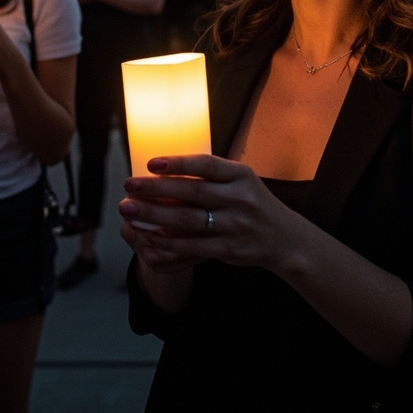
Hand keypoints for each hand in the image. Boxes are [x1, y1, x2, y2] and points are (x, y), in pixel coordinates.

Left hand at [119, 154, 291, 273]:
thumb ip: (211, 176)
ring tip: (130, 210)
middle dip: (156, 189)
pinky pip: (191, 246)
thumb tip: (165, 169)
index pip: (206, 165)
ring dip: (154, 215)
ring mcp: (234, 225)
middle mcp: (239, 198)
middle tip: (129, 186)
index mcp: (240, 175)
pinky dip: (167, 241)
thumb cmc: (252, 203)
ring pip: (187, 220)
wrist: (283, 238)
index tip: (151, 163)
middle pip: (192, 192)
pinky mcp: (228, 249)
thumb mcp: (240, 181)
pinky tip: (148, 236)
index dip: (178, 163)